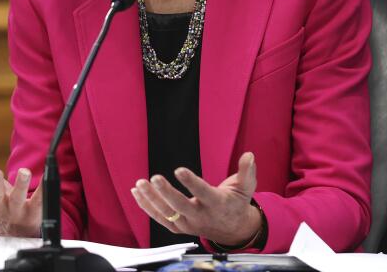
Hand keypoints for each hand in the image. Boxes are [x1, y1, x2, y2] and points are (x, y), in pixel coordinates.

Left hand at [130, 152, 261, 246]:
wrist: (232, 231)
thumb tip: (249, 155)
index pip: (203, 193)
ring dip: (151, 198)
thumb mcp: (246, 188)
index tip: (179, 170)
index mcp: (217, 204)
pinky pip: (160, 218)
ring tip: (140, 183)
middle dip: (166, 192)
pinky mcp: (178, 227)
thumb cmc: (236, 203)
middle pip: (180, 206)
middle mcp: (201, 216)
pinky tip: (137, 192)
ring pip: (167, 213)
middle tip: (154, 178)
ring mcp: (188, 224)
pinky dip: (146, 206)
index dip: (191, 182)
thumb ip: (247, 172)